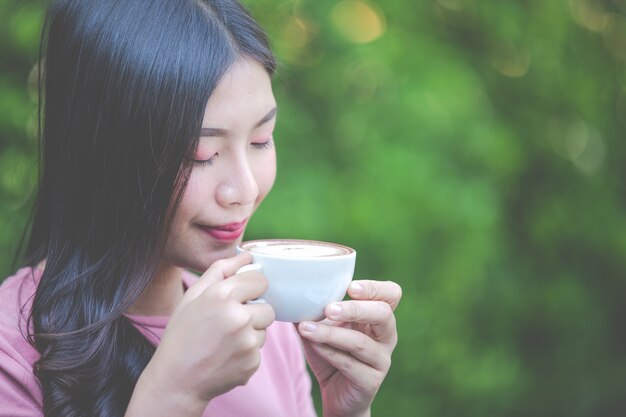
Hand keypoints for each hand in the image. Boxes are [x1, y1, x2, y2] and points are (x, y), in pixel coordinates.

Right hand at [140, 253, 275, 410]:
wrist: (176, 380)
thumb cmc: (182, 334)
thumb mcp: (193, 296)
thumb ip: (220, 271)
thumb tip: (246, 256)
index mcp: (222, 295)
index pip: (260, 280)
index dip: (250, 288)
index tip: (239, 297)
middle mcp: (239, 317)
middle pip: (267, 306)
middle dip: (253, 312)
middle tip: (230, 322)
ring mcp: (247, 342)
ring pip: (264, 330)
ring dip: (251, 333)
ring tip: (225, 341)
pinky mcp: (252, 363)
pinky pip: (259, 350)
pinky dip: (246, 353)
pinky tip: (226, 356)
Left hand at [297, 280, 401, 416]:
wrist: (334, 394)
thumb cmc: (332, 353)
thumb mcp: (324, 327)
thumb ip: (315, 310)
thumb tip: (294, 292)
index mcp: (379, 317)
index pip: (391, 294)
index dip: (374, 288)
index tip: (350, 287)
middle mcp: (386, 336)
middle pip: (383, 314)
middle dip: (355, 309)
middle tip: (329, 309)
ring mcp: (381, 359)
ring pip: (360, 342)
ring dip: (331, 333)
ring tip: (306, 328)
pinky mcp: (370, 381)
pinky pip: (349, 364)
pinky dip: (328, 351)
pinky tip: (312, 344)